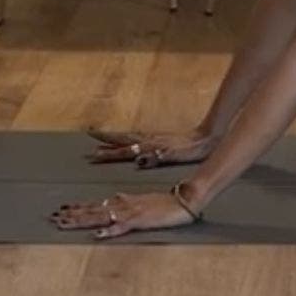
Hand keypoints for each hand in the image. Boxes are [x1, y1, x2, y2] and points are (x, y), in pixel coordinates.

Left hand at [49, 189, 199, 239]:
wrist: (185, 199)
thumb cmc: (165, 202)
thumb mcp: (143, 200)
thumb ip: (128, 199)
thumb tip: (115, 198)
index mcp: (123, 202)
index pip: (95, 205)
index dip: (77, 208)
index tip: (61, 210)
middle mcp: (123, 206)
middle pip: (92, 211)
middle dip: (72, 216)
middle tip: (52, 218)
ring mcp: (130, 213)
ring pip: (101, 217)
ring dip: (82, 220)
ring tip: (65, 222)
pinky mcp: (140, 221)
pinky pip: (122, 227)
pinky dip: (109, 230)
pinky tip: (97, 234)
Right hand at [85, 125, 214, 168]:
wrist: (205, 138)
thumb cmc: (191, 150)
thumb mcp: (174, 154)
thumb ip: (157, 156)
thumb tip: (139, 158)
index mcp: (150, 146)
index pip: (124, 149)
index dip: (109, 151)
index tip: (93, 151)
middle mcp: (149, 140)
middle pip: (122, 140)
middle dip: (106, 140)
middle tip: (90, 138)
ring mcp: (154, 138)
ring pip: (129, 137)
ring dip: (115, 138)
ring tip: (102, 138)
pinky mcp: (160, 138)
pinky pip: (137, 136)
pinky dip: (127, 138)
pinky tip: (128, 140)